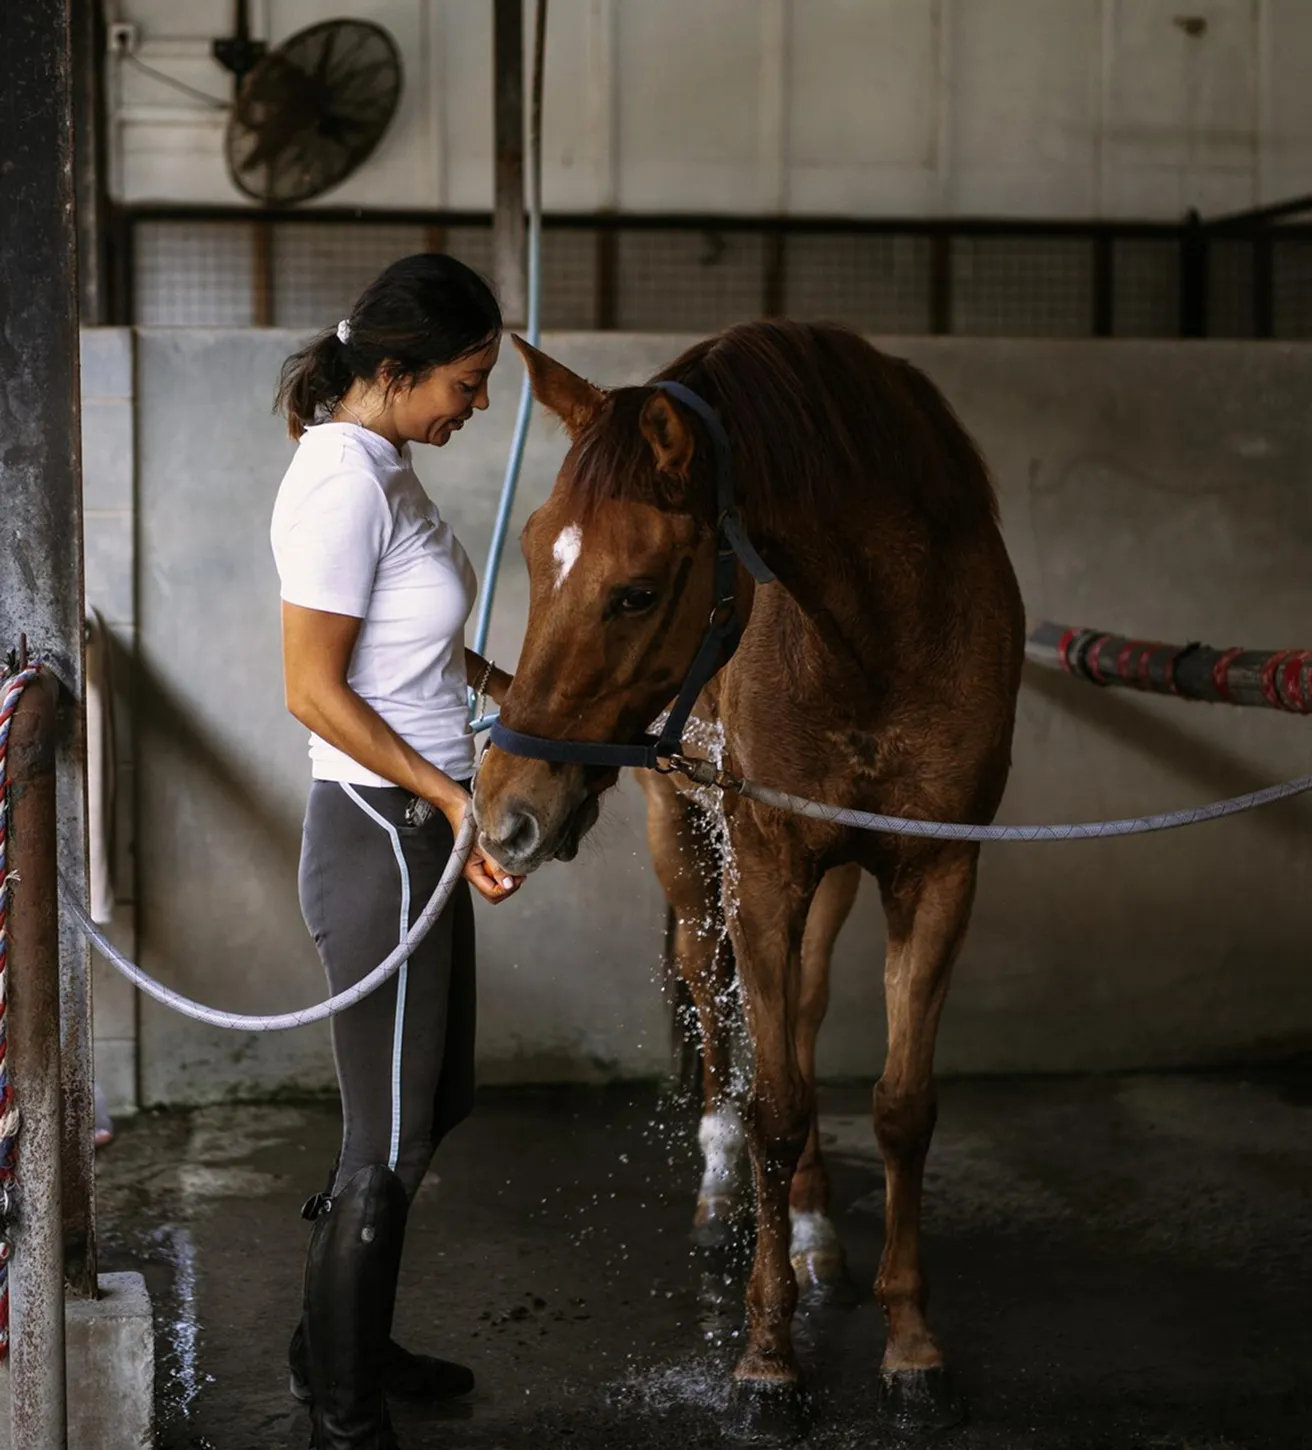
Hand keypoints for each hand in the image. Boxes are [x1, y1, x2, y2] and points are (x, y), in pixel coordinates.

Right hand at [435, 787, 523, 905]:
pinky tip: (510, 857)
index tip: (519, 877)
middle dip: (509, 885)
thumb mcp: (486, 847)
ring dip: (508, 876)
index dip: (507, 889)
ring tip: (517, 863)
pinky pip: (496, 871)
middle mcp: (474, 872)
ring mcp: (478, 866)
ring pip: (496, 882)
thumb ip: (497, 868)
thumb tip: (508, 885)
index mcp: (471, 872)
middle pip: (494, 892)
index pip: (492, 893)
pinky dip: (505, 868)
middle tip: (521, 872)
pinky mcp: (482, 859)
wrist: (461, 807)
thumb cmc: (470, 823)